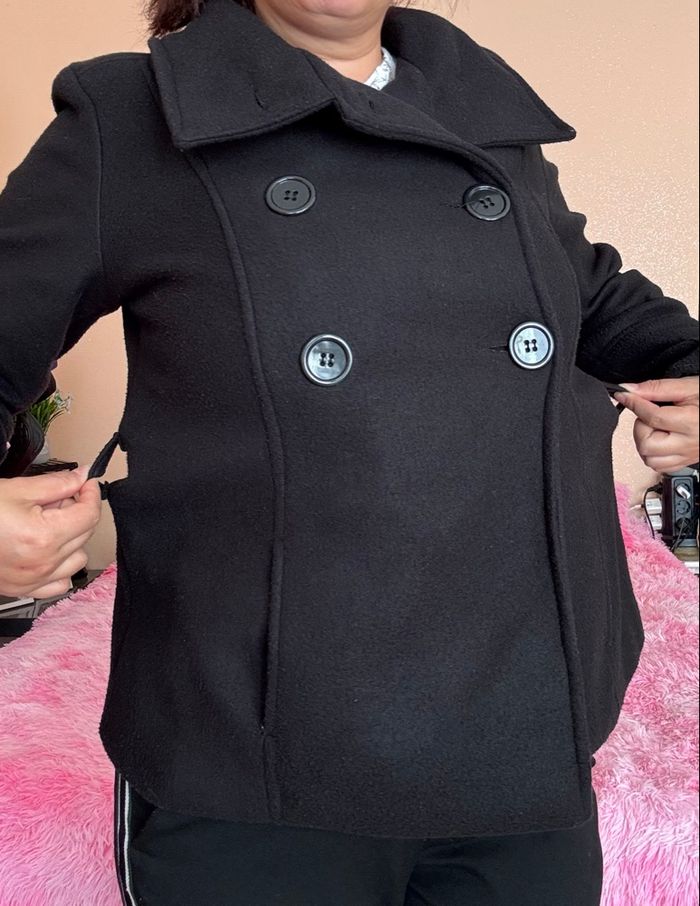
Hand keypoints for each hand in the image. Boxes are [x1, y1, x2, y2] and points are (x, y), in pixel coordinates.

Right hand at [0, 466, 101, 598]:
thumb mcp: (16, 490)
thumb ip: (56, 484)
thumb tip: (82, 476)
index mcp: (44, 537)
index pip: (89, 514)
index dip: (91, 494)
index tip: (86, 484)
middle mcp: (43, 563)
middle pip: (85, 534)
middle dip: (77, 511)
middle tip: (57, 499)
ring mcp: (34, 580)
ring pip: (77, 559)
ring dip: (72, 539)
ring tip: (48, 523)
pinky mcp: (24, 589)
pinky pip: (60, 583)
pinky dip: (61, 567)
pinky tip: (47, 551)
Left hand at [614, 376, 698, 472]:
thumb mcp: (688, 387)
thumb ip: (656, 388)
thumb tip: (628, 390)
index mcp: (692, 422)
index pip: (653, 417)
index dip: (634, 404)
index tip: (624, 396)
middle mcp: (689, 443)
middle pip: (647, 445)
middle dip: (641, 427)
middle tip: (650, 414)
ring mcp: (687, 456)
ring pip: (649, 459)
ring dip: (645, 442)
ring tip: (656, 427)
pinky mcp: (685, 462)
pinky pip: (659, 467)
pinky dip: (653, 454)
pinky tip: (660, 439)